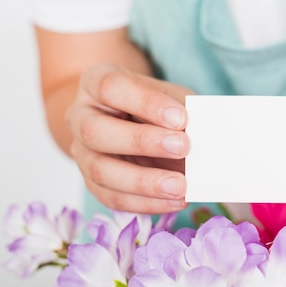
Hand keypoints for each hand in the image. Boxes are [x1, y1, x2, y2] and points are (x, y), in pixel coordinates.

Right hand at [66, 64, 192, 213]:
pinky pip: (113, 199)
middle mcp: (80, 117)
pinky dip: (147, 203)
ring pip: (101, 171)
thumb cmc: (156, 107)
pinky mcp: (93, 184)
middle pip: (95, 131)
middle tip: (183, 147)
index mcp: (96, 83)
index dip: (146, 103)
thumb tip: (204, 137)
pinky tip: (175, 201)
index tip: (181, 117)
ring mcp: (82, 153)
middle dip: (141, 141)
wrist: (135, 124)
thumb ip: (181, 112)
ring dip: (144, 182)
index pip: (111, 87)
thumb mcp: (170, 98)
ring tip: (181, 186)